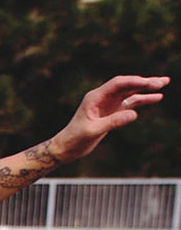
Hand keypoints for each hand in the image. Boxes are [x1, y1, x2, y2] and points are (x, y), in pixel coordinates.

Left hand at [52, 75, 168, 163]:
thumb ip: (112, 122)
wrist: (66, 148)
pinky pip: (129, 103)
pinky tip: (155, 98)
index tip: (149, 83)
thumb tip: (133, 114)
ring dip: (146, 88)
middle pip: (126, 85)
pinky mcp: (112, 112)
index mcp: (95, 97)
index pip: (118, 84)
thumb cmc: (75, 139)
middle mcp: (102, 97)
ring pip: (130, 92)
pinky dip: (142, 100)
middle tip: (163, 81)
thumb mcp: (93, 131)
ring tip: (163, 85)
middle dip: (144, 82)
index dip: (134, 81)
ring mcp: (108, 104)